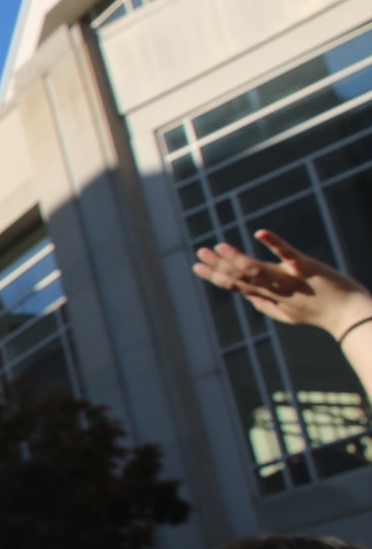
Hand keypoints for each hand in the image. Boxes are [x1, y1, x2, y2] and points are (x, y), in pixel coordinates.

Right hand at [193, 229, 371, 336]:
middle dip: (218, 265)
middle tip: (199, 253)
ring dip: (236, 258)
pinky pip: (289, 254)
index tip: (197, 267)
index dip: (215, 276)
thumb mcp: (289, 313)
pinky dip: (274, 243)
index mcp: (270, 297)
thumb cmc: (323, 314)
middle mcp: (275, 289)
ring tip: (218, 246)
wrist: (351, 316)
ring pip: (257, 269)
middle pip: (242, 277)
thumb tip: (246, 296)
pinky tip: (260, 232)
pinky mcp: (308, 268)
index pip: (236, 285)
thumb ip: (266, 304)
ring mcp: (290, 278)